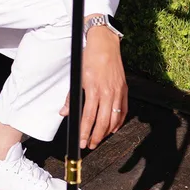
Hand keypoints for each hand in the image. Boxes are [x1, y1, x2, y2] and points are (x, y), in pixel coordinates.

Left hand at [60, 22, 126, 148]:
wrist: (105, 44)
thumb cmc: (90, 58)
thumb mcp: (77, 76)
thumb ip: (71, 97)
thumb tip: (64, 112)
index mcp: (93, 89)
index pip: (88, 117)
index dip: (85, 132)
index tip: (81, 141)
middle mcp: (107, 92)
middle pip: (102, 122)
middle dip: (96, 137)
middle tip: (90, 145)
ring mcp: (117, 92)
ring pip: (114, 119)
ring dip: (106, 132)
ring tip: (100, 139)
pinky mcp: (124, 90)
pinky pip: (123, 111)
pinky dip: (118, 122)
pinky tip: (113, 128)